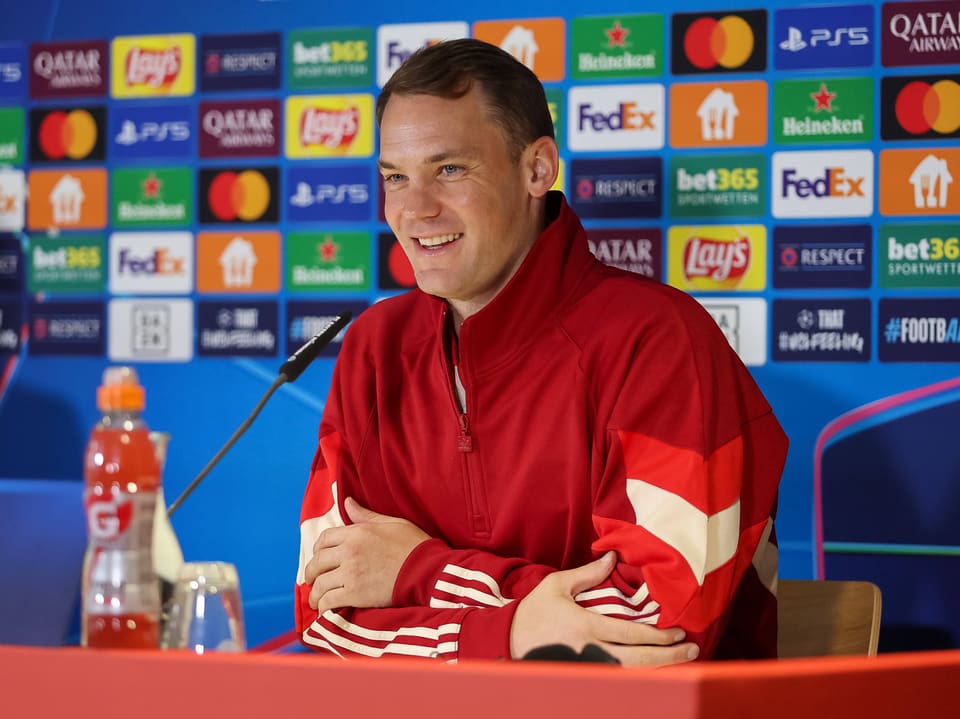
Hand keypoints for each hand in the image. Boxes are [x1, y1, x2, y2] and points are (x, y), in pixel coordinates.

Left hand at [306, 497, 429, 612]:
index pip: (325, 539)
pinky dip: (323, 608)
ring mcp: (350, 573)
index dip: (318, 549)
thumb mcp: (392, 523)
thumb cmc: (414, 545)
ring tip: (316, 601)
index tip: (319, 558)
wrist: (427, 570)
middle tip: (312, 581)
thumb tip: (347, 502)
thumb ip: (365, 515)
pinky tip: (325, 611)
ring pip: (320, 584)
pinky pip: (329, 601)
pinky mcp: (355, 594)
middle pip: (317, 562)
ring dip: (315, 594)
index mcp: (357, 532)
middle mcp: (349, 551)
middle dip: (311, 573)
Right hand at [509, 552, 699, 666]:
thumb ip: (587, 574)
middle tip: (692, 649)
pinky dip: (640, 676)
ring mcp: (588, 669)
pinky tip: (656, 670)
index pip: (632, 635)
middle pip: (639, 661)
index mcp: (586, 627)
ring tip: (682, 661)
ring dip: (660, 669)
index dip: (660, 636)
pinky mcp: (584, 677)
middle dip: (669, 656)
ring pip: (633, 675)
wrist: (507, 642)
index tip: (679, 632)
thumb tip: (612, 557)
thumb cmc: (533, 612)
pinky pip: (619, 680)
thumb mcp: (557, 586)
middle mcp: (591, 653)